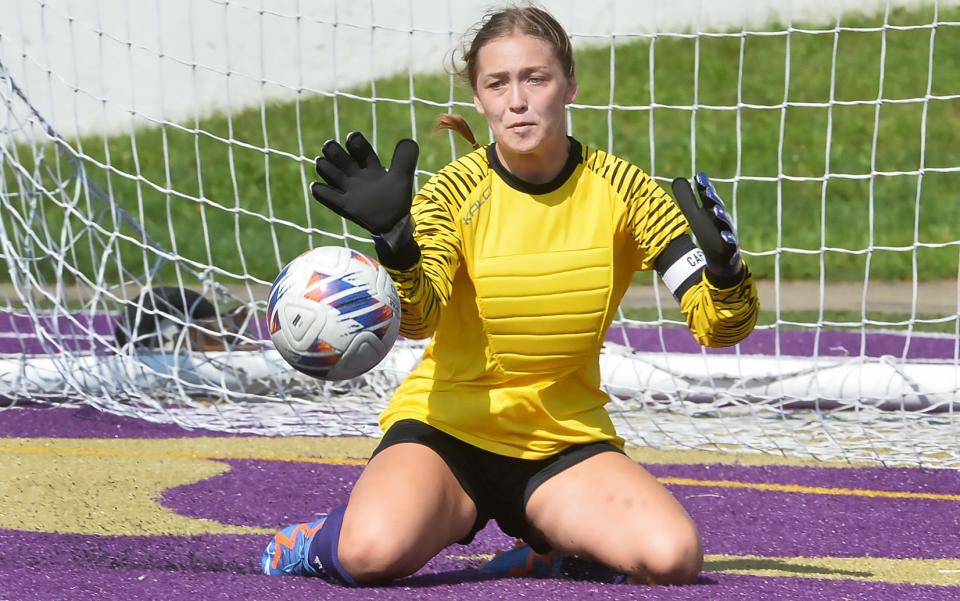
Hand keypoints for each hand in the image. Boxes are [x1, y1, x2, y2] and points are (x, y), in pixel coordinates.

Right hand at [311, 132, 418, 249]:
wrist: (394, 225)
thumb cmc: (397, 200)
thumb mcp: (403, 177)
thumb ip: (405, 159)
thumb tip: (407, 140)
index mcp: (370, 167)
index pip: (358, 146)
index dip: (354, 141)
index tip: (353, 140)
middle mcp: (356, 176)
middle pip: (337, 155)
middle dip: (332, 149)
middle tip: (335, 153)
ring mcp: (348, 190)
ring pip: (327, 171)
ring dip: (324, 166)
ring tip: (330, 169)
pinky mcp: (344, 205)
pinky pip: (325, 195)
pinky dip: (319, 190)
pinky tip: (320, 187)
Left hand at [671, 172, 742, 283]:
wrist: (722, 259)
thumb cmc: (709, 232)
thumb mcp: (696, 215)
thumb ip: (687, 199)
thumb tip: (677, 179)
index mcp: (712, 211)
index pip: (708, 198)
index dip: (704, 187)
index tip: (698, 176)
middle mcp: (721, 220)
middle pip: (717, 208)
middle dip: (712, 199)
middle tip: (706, 190)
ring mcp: (727, 233)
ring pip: (725, 224)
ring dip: (721, 216)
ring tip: (715, 210)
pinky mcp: (730, 249)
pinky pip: (730, 244)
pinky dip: (728, 239)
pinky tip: (724, 236)